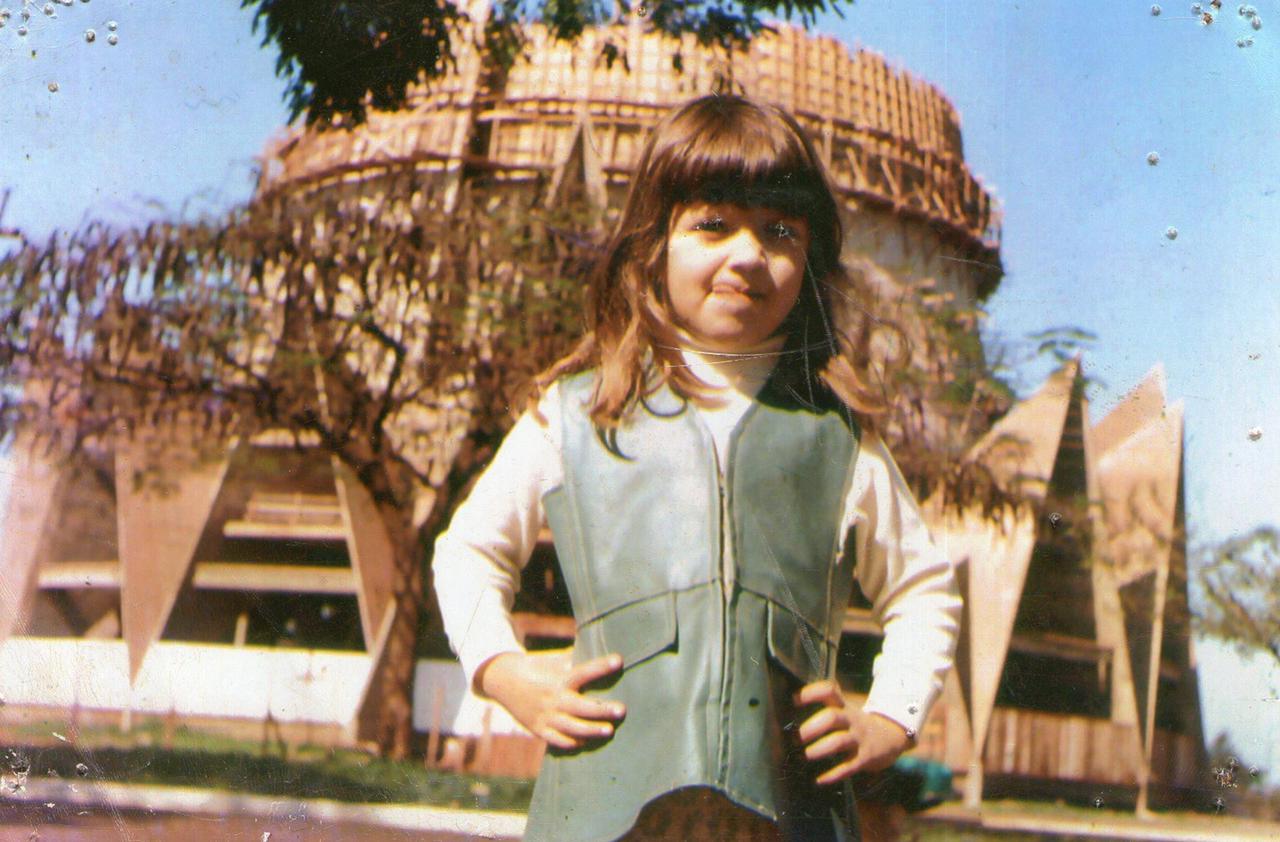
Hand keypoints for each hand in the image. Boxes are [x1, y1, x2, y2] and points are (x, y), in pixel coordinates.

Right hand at [477, 649, 626, 750]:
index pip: (583, 671)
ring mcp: (545, 716)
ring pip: (572, 728)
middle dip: (602, 709)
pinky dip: (572, 743)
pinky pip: (557, 740)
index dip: (601, 666)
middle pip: (581, 707)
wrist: (501, 680)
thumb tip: (598, 648)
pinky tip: (586, 742)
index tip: (619, 660)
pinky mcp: (539, 729)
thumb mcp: (553, 659)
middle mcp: (552, 698)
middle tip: (622, 710)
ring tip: (610, 731)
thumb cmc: (536, 666)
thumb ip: (575, 658)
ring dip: (591, 730)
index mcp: (558, 678)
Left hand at [794, 680, 911, 784]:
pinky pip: (848, 767)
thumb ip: (825, 708)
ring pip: (839, 742)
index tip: (794, 700)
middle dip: (812, 727)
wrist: (891, 737)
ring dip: (819, 749)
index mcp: (844, 706)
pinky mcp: (865, 759)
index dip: (811, 693)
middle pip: (831, 717)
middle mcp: (851, 720)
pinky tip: (819, 779)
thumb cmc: (856, 724)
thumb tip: (789, 714)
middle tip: (796, 737)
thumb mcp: (845, 710)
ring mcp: (859, 739)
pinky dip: (833, 774)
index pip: (829, 690)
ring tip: (805, 756)